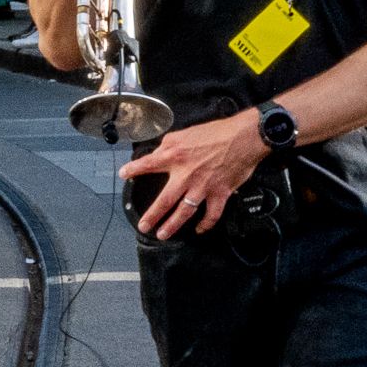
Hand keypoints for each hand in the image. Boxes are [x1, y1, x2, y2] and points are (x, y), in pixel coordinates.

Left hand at [121, 107, 267, 239]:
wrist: (243, 137)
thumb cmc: (216, 132)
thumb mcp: (185, 133)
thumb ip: (168, 145)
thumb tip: (157, 154)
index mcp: (175, 156)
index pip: (148, 164)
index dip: (134, 170)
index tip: (123, 175)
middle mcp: (186, 175)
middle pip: (165, 200)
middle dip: (152, 215)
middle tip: (143, 226)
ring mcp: (203, 187)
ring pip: (185, 212)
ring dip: (173, 225)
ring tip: (162, 234)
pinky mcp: (219, 193)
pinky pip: (212, 214)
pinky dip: (206, 224)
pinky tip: (199, 229)